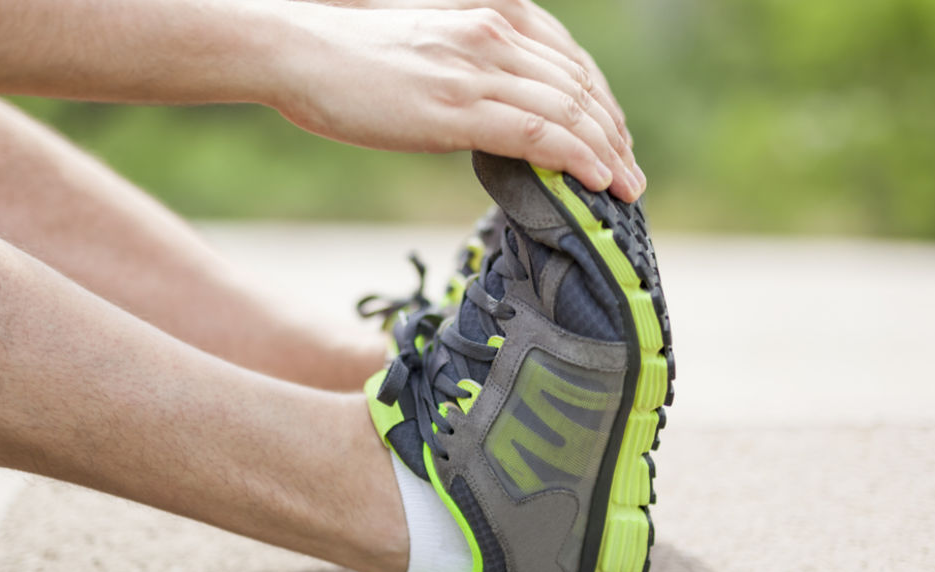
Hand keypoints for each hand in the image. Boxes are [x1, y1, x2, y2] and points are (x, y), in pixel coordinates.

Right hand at [272, 3, 644, 199]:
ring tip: (627, 188)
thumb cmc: (354, 62)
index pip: (572, 64)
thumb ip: (473, 77)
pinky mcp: (458, 107)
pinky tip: (598, 180)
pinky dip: (578, 157)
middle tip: (633, 177)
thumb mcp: (430, 58)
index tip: (617, 143)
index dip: (603, 107)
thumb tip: (500, 121)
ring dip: (607, 153)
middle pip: (581, 88)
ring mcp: (478, 69)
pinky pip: (539, 132)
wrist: (301, 53)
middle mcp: (495, 36)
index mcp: (491, 20)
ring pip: (570, 111)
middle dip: (614, 135)